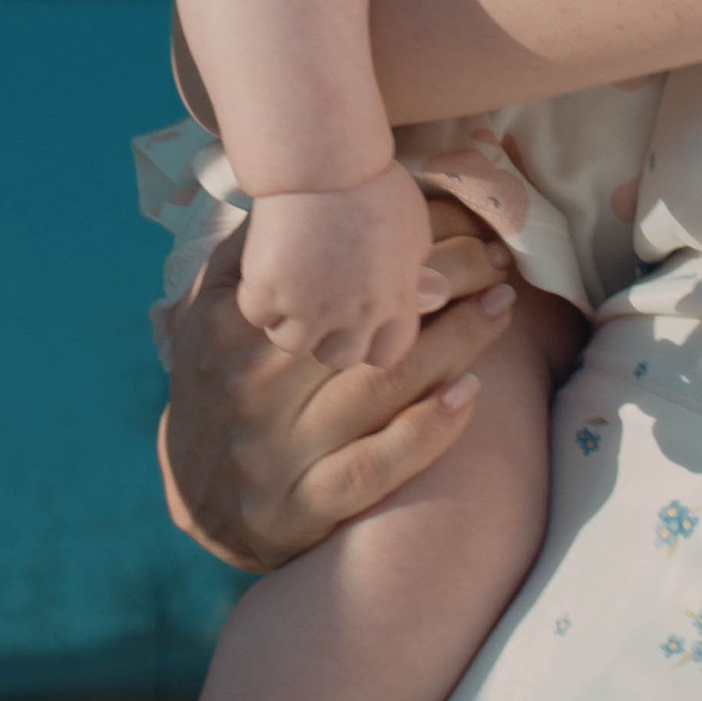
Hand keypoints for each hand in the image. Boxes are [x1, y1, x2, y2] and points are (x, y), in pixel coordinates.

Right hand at [159, 206, 518, 572]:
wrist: (200, 502)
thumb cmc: (218, 388)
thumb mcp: (207, 315)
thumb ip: (246, 256)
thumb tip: (297, 195)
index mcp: (235, 330)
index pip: (331, 272)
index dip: (402, 243)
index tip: (457, 220)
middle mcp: (256, 387)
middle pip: (365, 323)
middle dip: (445, 283)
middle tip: (496, 259)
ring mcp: (283, 450)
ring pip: (383, 385)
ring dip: (456, 341)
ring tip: (501, 304)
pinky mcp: (307, 505)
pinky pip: (378, 466)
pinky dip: (430, 429)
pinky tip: (471, 393)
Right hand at [237, 161, 436, 369]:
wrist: (326, 160)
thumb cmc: (374, 184)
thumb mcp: (414, 228)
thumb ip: (415, 270)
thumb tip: (431, 294)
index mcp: (394, 302)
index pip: (387, 355)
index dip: (371, 341)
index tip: (359, 322)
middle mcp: (354, 315)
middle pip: (337, 356)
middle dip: (328, 337)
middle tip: (319, 306)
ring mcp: (309, 307)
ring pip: (292, 343)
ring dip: (289, 322)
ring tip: (289, 290)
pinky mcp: (269, 291)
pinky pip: (257, 313)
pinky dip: (258, 297)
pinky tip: (267, 270)